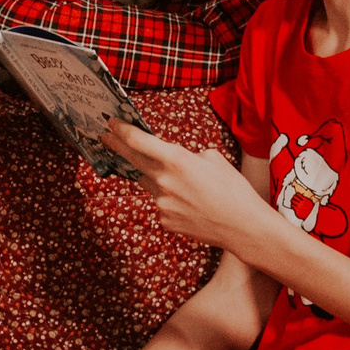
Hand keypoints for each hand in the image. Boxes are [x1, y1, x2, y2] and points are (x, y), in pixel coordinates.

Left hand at [102, 121, 268, 249]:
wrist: (243, 227)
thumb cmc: (233, 189)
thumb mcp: (213, 158)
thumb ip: (187, 155)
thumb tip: (175, 160)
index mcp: (177, 160)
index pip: (138, 141)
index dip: (121, 130)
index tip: (111, 123)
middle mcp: (163, 181)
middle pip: (133, 160)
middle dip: (118, 147)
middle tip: (106, 138)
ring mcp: (161, 203)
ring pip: (151, 184)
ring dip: (159, 179)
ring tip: (187, 185)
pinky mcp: (164, 221)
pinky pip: (162, 204)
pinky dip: (172, 200)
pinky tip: (193, 205)